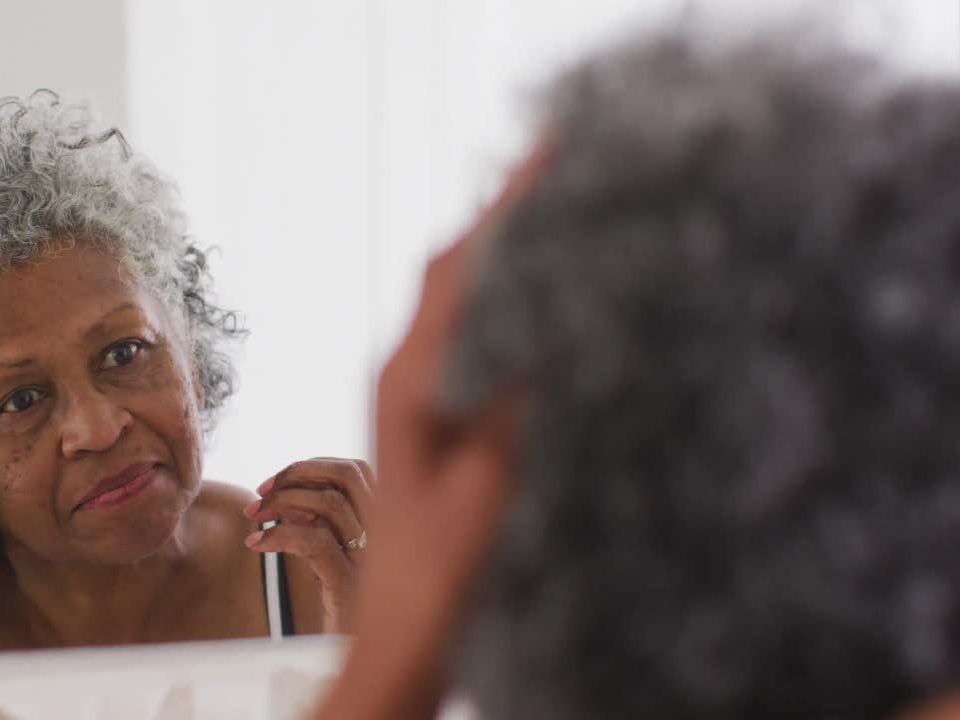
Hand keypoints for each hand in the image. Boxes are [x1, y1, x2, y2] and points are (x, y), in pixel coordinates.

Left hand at [243, 457, 373, 632]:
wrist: (362, 660)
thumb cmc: (346, 610)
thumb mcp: (333, 560)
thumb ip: (318, 526)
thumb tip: (286, 501)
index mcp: (385, 523)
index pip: (354, 470)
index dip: (311, 467)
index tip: (274, 482)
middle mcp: (386, 534)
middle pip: (348, 473)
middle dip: (297, 472)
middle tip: (260, 491)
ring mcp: (372, 559)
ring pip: (330, 503)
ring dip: (282, 501)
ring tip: (253, 516)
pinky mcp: (351, 585)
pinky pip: (315, 542)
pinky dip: (280, 535)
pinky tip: (257, 545)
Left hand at [313, 139, 554, 719]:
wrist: (401, 635)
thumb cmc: (433, 577)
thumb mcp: (485, 490)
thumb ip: (508, 410)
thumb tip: (541, 330)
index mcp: (409, 383)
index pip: (459, 274)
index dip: (504, 212)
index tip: (546, 160)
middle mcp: (402, 377)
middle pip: (452, 274)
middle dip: (503, 219)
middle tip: (558, 170)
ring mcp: (412, 397)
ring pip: (457, 303)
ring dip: (500, 256)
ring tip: (551, 216)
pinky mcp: (429, 419)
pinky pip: (465, 339)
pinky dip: (500, 304)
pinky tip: (533, 306)